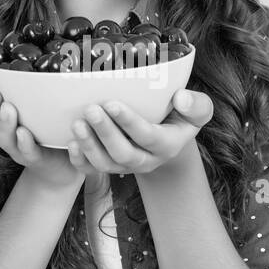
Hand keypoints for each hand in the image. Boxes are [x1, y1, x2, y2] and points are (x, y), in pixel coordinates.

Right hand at [0, 81, 83, 189]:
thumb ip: (35, 79)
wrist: (67, 158)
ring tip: (8, 109)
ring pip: (3, 139)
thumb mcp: (40, 98)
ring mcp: (18, 149)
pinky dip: (23, 143)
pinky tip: (25, 133)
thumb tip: (46, 41)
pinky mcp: (36, 159)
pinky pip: (26, 153)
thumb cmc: (50, 122)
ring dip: (3, 124)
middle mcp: (4, 134)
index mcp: (0, 118)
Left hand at [67, 88, 213, 175]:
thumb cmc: (180, 116)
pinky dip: (80, 160)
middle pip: (124, 153)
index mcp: (168, 145)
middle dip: (105, 133)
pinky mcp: (110, 167)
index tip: (112, 103)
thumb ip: (197, 105)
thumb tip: (181, 98)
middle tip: (90, 109)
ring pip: (105, 164)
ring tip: (77, 123)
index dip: (129, 122)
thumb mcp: (197, 110)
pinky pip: (92, 170)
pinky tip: (70, 142)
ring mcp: (126, 167)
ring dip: (89, 145)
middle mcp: (147, 160)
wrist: (167, 137)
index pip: (147, 136)